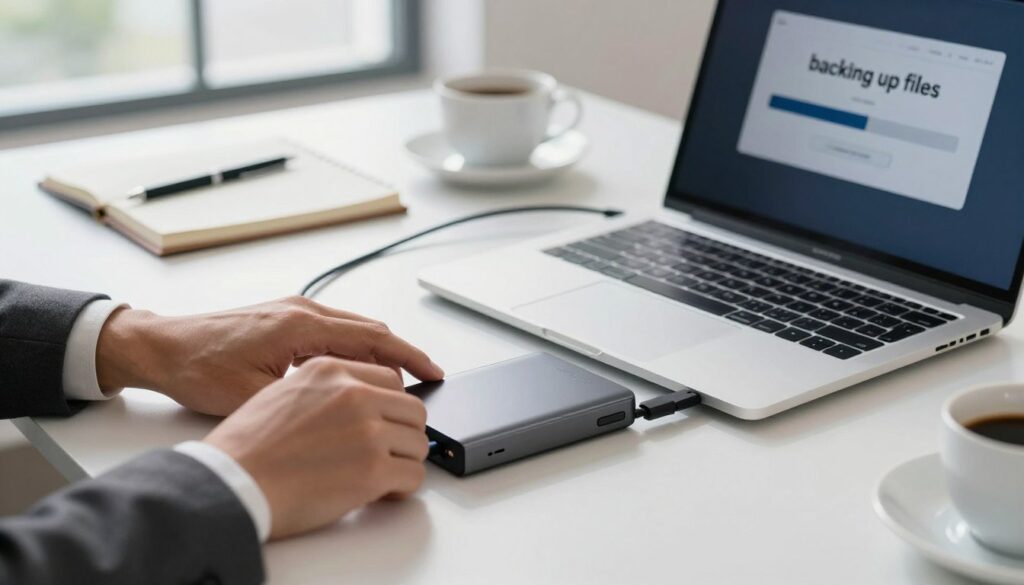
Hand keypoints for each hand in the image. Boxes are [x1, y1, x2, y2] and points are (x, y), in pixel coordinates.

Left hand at [95, 296, 443, 414]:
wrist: (160, 345)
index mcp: (300, 325)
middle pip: (370, 331)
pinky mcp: (284, 318)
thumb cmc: (197, 367)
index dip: (409, 358)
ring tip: (398, 384)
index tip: (434, 373)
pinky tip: (358, 373)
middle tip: (426, 383)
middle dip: (402, 357)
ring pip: (354, 330)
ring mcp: (294, 311)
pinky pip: (334, 331)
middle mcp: (302, 310)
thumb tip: (345, 416)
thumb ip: (304, 401)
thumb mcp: (252, 395)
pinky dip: (356, 350)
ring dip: (379, 354)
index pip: (373, 339)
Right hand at [203, 356, 428, 538]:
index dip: (392, 407)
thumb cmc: (245, 448)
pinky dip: (403, 487)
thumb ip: (325, 392)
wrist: (229, 482)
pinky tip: (382, 492)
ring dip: (404, 461)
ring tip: (381, 474)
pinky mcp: (373, 468)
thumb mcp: (281, 392)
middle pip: (413, 410)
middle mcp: (354, 394)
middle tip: (387, 453)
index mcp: (331, 371)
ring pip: (419, 442)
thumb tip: (358, 406)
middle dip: (404, 434)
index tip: (390, 423)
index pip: (390, 380)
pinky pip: (414, 475)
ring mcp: (367, 430)